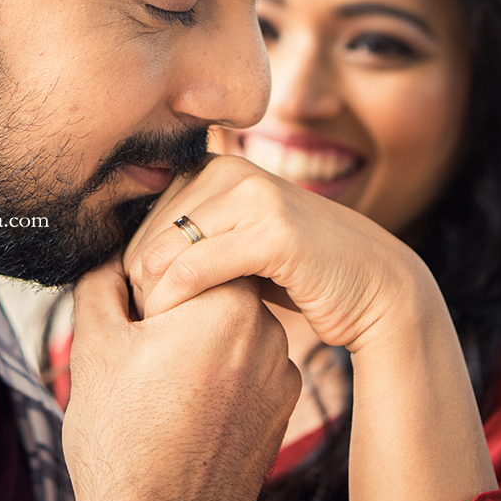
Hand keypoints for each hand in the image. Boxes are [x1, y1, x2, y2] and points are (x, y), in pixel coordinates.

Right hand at [59, 255, 300, 500]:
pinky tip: (184, 420)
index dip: (149, 287)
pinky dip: (217, 385)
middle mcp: (271, 333)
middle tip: (140, 363)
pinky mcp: (283, 414)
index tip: (131, 327)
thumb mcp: (95, 345)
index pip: (191, 259)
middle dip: (174, 317)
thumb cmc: (122, 437)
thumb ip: (104, 282)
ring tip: (160, 396)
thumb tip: (115, 261)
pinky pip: (244, 376)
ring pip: (228, 338)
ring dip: (196, 350)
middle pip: (212, 296)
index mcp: (231, 301)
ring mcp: (281, 377)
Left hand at [124, 154, 433, 352]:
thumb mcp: (238, 246)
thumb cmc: (300, 275)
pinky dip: (176, 303)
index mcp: (217, 166)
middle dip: (141, 287)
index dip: (135, 268)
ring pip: (162, 251)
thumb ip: (193, 239)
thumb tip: (125, 259)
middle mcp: (231, 169)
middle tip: (154, 329)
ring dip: (154, 300)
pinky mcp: (272, 230)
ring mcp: (254, 196)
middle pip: (145, 235)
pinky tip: (181, 329)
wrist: (375, 289)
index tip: (145, 308)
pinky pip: (193, 268)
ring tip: (167, 333)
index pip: (141, 218)